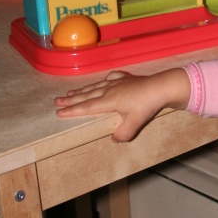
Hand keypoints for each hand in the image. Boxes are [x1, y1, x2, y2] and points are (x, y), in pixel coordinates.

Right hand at [54, 68, 190, 142]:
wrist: (161, 87)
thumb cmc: (147, 105)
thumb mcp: (135, 123)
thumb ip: (123, 134)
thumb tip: (113, 139)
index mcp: (109, 101)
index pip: (86, 107)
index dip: (72, 111)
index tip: (59, 113)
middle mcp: (109, 90)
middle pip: (86, 95)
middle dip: (71, 100)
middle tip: (56, 101)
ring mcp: (117, 82)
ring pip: (95, 86)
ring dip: (82, 90)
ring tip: (70, 93)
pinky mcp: (125, 78)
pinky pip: (109, 78)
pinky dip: (102, 81)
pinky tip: (101, 82)